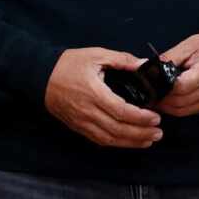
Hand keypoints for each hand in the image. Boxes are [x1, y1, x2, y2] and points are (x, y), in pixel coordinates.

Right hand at [45, 47, 162, 148]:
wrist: (40, 75)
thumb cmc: (67, 64)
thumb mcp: (95, 55)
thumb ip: (121, 60)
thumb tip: (142, 65)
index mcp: (93, 92)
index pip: (121, 111)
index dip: (141, 118)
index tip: (156, 117)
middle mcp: (87, 111)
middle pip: (118, 129)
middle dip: (141, 134)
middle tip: (158, 132)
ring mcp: (81, 121)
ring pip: (110, 139)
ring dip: (131, 142)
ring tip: (149, 140)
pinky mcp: (77, 126)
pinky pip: (99, 140)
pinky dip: (116, 143)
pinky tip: (128, 141)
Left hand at [157, 32, 198, 116]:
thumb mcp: (189, 45)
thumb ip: (169, 57)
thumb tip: (149, 67)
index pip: (180, 86)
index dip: (162, 86)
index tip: (149, 82)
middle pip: (179, 101)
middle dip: (161, 98)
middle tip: (145, 91)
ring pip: (182, 110)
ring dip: (165, 106)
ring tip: (152, 95)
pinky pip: (188, 111)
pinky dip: (174, 108)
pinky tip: (165, 99)